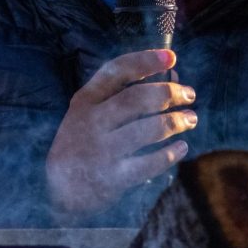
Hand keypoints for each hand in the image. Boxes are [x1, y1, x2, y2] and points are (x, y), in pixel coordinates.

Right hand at [46, 49, 196, 215]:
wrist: (57, 190)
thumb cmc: (83, 142)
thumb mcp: (90, 113)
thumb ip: (123, 94)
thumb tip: (172, 77)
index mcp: (85, 100)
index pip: (116, 72)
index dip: (145, 62)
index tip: (171, 57)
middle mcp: (90, 122)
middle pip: (136, 99)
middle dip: (169, 93)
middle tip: (189, 94)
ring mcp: (100, 151)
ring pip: (148, 129)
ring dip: (175, 121)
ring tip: (191, 119)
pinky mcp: (111, 178)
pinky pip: (148, 164)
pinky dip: (170, 154)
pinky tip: (182, 147)